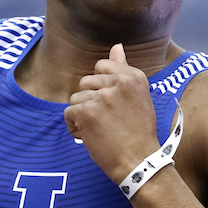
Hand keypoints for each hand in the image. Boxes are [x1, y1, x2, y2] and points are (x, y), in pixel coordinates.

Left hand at [64, 44, 161, 182]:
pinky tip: (90, 136)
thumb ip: (124, 69)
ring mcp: (102, 96)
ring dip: (82, 115)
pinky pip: (68, 114)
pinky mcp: (87, 112)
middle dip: (91, 102)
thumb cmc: (139, 133)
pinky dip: (75, 127)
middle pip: (86, 82)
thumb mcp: (139, 96)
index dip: (101, 86)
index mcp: (133, 76)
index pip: (101, 66)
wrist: (140, 161)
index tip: (112, 104)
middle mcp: (118, 82)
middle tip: (108, 121)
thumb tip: (116, 46)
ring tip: (100, 130)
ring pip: (75, 98)